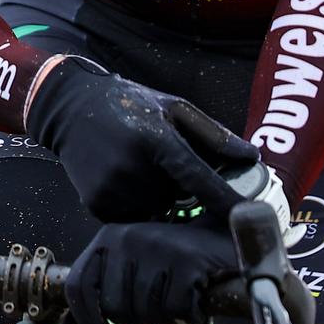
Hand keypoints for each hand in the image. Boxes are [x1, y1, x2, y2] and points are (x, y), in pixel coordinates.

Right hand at [24, 57, 259, 221]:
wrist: (72, 109)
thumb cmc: (130, 104)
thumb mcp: (174, 108)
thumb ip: (213, 135)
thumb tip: (251, 156)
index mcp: (156, 141)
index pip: (199, 180)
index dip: (226, 201)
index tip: (249, 219)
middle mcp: (133, 168)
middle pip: (180, 197)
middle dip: (183, 187)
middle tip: (165, 161)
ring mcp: (112, 190)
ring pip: (158, 210)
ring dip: (161, 197)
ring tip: (142, 166)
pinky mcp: (98, 205)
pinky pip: (134, 216)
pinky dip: (139, 204)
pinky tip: (127, 178)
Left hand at [65, 220, 240, 323]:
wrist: (219, 242)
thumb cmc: (170, 263)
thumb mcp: (128, 273)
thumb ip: (97, 300)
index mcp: (107, 239)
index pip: (78, 286)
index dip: (88, 320)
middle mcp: (128, 238)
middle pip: (115, 308)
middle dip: (139, 321)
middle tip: (159, 309)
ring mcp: (157, 247)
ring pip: (147, 313)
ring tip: (178, 307)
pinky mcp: (187, 260)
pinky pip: (176, 311)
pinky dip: (188, 319)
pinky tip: (195, 305)